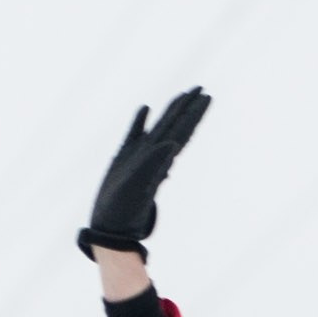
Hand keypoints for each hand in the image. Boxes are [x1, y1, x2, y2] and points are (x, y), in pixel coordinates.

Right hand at [79, 87, 210, 258]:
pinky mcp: (123, 158)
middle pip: (176, 125)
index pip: (182, 131)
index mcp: (161, 158)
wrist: (110, 227)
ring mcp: (139, 156)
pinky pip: (135, 133)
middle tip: (201, 89)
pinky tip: (145, 109)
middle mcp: (154, 155)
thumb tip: (173, 145)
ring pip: (159, 127)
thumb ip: (155, 165)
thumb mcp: (140, 187)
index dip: (194, 114)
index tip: (207, 96)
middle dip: (188, 108)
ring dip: (171, 112)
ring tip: (181, 96)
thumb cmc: (124, 211)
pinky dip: (141, 120)